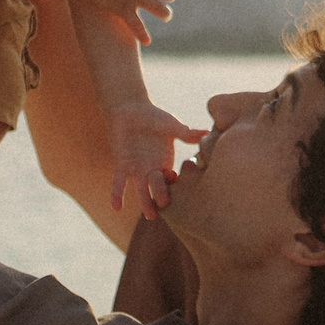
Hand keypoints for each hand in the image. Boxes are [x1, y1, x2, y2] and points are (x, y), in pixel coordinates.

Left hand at [105, 99, 204, 217]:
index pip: (173, 179)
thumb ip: (188, 134)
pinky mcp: (122, 165)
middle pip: (158, 187)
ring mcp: (137, 170)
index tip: (182, 187)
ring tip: (150, 215)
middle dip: (162, 195)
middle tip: (166, 204)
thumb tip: (208, 133)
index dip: (176, 184)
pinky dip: (117, 194)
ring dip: (146, 203)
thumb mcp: (172, 126)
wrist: (129, 109)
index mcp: (166, 162)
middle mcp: (153, 170)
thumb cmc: (153, 117)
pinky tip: (116, 208)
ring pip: (142, 190)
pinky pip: (119, 183)